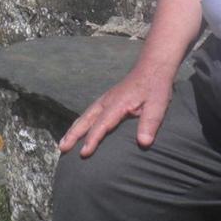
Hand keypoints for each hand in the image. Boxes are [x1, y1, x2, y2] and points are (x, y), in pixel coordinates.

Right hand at [57, 63, 175, 157]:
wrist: (153, 66)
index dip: (92, 139)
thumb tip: (143, 143)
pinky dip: (80, 123)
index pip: (102, 124)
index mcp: (118, 103)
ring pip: (85, 115)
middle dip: (73, 135)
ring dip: (73, 129)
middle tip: (62, 149)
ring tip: (63, 144)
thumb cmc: (156, 87)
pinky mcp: (107, 99)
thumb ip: (150, 123)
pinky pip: (89, 112)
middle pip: (86, 119)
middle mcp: (107, 101)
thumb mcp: (158, 105)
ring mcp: (106, 99)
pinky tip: (77, 130)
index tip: (83, 153)